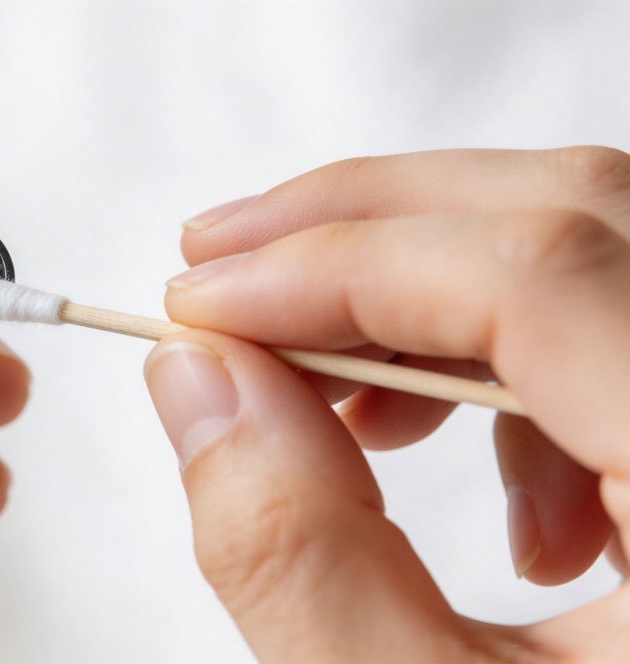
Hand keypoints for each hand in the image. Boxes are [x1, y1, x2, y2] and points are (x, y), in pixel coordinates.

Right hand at [144, 146, 629, 661]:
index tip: (200, 305)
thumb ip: (297, 556)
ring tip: (344, 411)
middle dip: (367, 227)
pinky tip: (492, 493)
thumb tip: (197, 387)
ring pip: (598, 248)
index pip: (539, 278)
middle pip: (577, 212)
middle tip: (223, 272)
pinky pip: (624, 319)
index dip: (339, 263)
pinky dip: (515, 357)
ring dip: (433, 294)